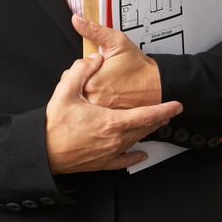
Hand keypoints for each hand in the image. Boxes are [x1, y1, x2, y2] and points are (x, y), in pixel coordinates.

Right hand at [45, 51, 181, 173]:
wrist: (44, 152)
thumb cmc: (54, 126)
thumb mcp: (66, 90)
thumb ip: (81, 70)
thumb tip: (94, 59)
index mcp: (111, 122)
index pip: (146, 115)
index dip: (164, 109)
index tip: (177, 105)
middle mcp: (114, 139)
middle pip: (145, 128)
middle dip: (159, 119)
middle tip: (168, 111)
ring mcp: (110, 153)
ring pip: (137, 141)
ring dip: (148, 131)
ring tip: (155, 122)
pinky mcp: (102, 162)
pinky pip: (125, 160)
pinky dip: (137, 156)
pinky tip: (142, 153)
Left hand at [73, 15, 161, 108]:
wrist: (159, 85)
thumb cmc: (140, 67)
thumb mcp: (116, 41)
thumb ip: (93, 30)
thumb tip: (77, 20)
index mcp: (92, 82)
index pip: (70, 76)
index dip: (80, 69)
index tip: (90, 67)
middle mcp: (94, 100)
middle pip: (75, 90)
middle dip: (83, 82)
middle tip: (99, 76)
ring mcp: (102, 113)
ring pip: (84, 103)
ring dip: (89, 95)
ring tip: (104, 87)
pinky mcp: (109, 120)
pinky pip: (95, 113)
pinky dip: (98, 106)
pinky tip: (108, 98)